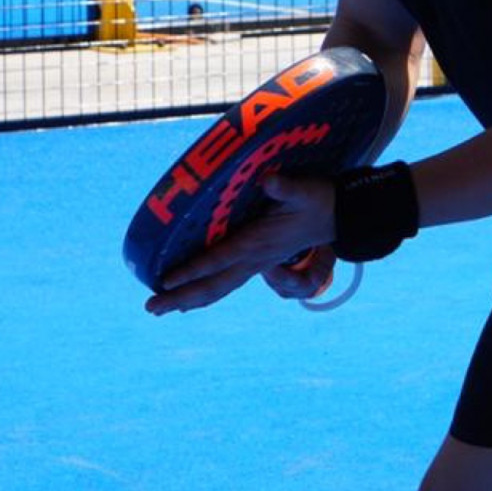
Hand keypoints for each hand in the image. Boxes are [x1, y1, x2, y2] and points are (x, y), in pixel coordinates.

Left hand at [145, 173, 335, 315]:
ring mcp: (257, 264)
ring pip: (218, 288)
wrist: (341, 215)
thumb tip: (269, 181)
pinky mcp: (259, 262)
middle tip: (150, 308)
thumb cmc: (320, 198)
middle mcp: (254, 259)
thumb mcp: (306, 190)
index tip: (165, 280)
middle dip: (181, 297)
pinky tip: (193, 297)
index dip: (192, 270)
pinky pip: (227, 282)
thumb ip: (287, 187)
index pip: (219, 258)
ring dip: (190, 299)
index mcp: (258, 242)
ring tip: (162, 309)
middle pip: (213, 285)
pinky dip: (206, 292)